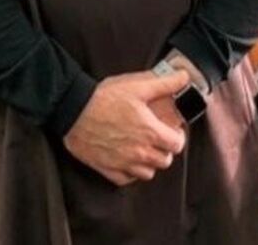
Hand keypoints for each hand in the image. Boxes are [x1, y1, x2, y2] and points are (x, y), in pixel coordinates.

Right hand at [63, 70, 189, 186]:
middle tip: (157, 138)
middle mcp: (139, 152)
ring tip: (143, 149)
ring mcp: (123, 163)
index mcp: (150, 132)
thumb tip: (184, 77)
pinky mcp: (107, 168)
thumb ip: (164, 84)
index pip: (177, 145)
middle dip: (164, 150)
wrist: (72, 109)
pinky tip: (126, 159)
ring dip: (149, 163)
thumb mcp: (137, 86)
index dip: (177, 137)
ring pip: (148, 173)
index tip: (171, 130)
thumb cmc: (103, 98)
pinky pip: (126, 179)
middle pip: (165, 161)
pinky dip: (129, 172)